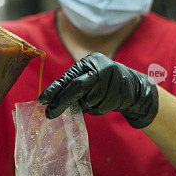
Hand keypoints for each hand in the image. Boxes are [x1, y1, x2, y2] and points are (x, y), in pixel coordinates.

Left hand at [38, 52, 158, 127]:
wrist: (133, 87)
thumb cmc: (104, 84)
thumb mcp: (89, 79)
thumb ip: (73, 88)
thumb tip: (53, 103)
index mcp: (89, 62)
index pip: (67, 77)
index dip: (53, 89)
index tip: (42, 100)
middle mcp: (100, 67)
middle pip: (77, 87)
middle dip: (63, 102)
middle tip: (51, 114)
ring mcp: (113, 77)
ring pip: (90, 100)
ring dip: (86, 107)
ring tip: (92, 104)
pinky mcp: (121, 90)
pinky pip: (102, 107)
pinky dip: (98, 110)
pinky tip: (104, 104)